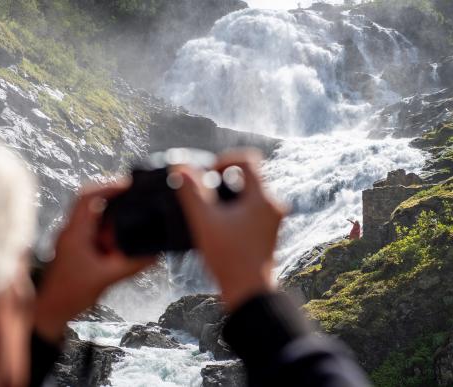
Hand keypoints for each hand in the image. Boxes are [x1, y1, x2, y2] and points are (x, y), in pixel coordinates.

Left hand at [34, 182, 155, 341]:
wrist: (50, 312)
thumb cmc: (71, 294)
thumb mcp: (107, 278)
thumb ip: (132, 265)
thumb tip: (156, 254)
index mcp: (75, 232)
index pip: (89, 197)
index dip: (109, 187)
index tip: (129, 185)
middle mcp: (71, 230)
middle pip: (92, 201)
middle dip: (115, 199)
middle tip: (135, 198)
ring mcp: (72, 238)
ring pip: (94, 216)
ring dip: (112, 219)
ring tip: (130, 225)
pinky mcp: (75, 247)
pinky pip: (94, 230)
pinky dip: (109, 231)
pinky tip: (120, 242)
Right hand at [175, 149, 286, 311]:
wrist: (248, 293)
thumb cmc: (229, 259)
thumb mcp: (204, 221)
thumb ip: (191, 191)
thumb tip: (179, 167)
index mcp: (263, 198)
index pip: (248, 160)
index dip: (224, 159)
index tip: (208, 174)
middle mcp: (272, 206)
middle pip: (248, 175)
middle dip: (224, 178)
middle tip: (205, 190)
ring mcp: (271, 220)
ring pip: (249, 193)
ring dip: (228, 194)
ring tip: (209, 208)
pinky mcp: (266, 232)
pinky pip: (250, 208)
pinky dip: (234, 208)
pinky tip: (216, 223)